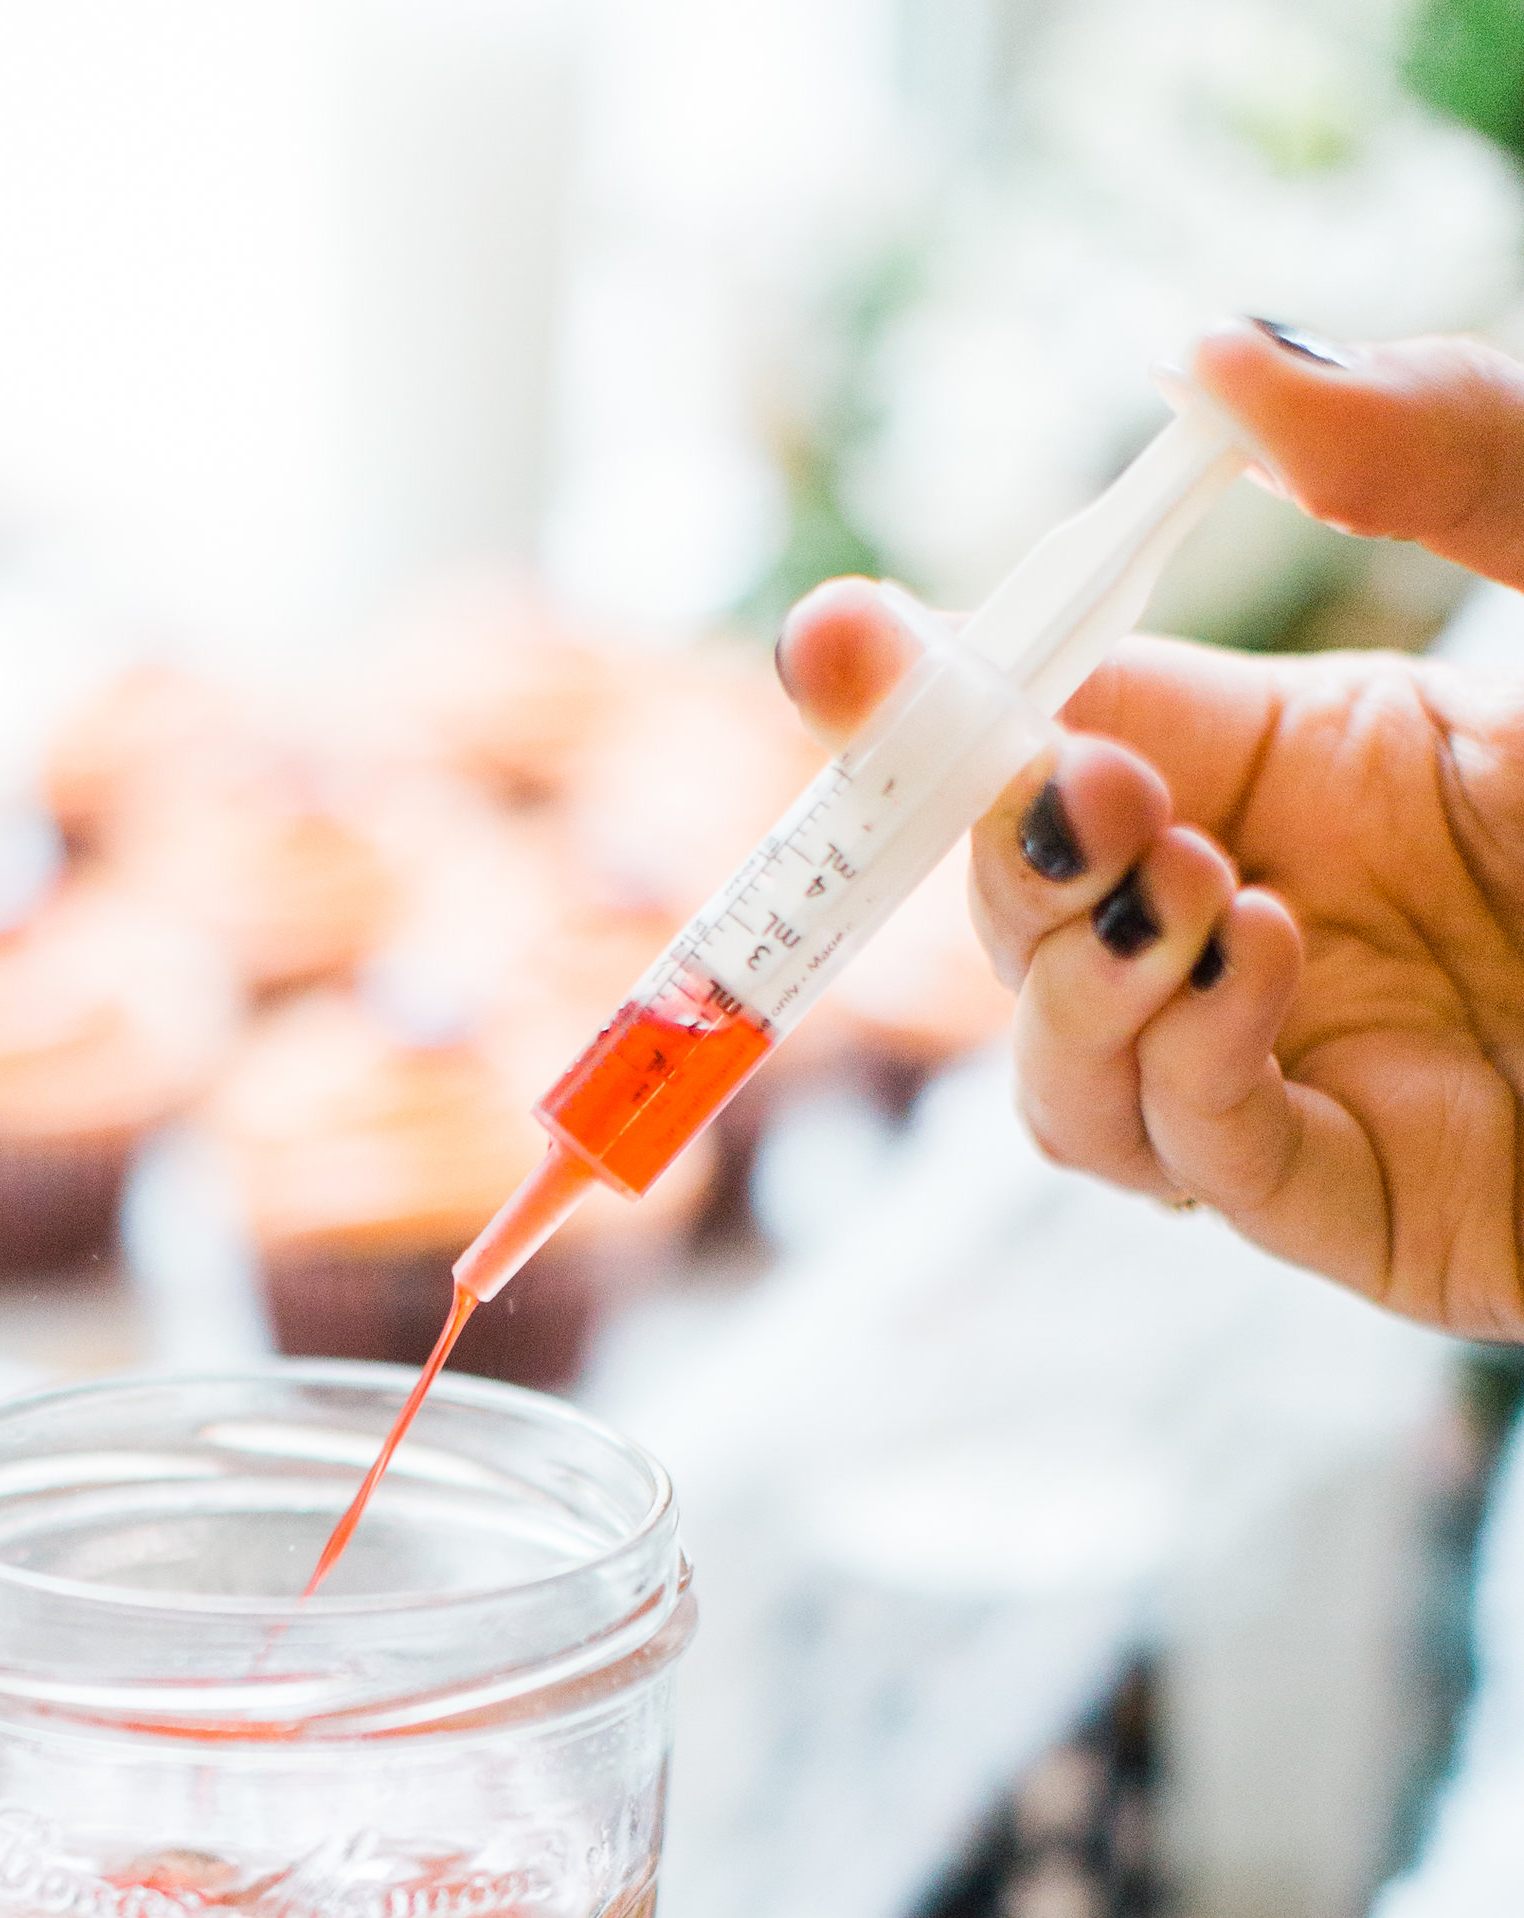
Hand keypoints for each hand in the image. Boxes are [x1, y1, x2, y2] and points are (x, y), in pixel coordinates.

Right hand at [777, 320, 1523, 1339]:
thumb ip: (1432, 446)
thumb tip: (1209, 360)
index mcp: (1316, 764)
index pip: (1058, 735)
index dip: (930, 707)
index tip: (829, 648)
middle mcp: (1278, 923)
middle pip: (1024, 922)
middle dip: (998, 860)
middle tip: (1071, 788)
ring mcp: (1309, 1078)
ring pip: (1067, 1078)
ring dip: (1074, 986)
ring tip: (1184, 893)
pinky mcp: (1362, 1214)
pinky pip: (1197, 1166)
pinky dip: (1181, 1073)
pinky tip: (1257, 968)